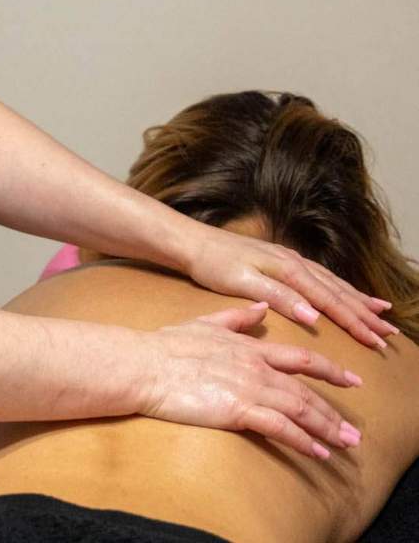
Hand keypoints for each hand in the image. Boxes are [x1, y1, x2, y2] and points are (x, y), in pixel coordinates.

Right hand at [140, 303, 362, 457]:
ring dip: (325, 428)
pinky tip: (317, 452)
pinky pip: (279, 427)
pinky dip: (302, 440)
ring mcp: (249, 387)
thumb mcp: (205, 323)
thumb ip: (237, 317)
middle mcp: (256, 366)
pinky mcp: (238, 409)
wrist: (145, 364)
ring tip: (344, 445)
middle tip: (355, 432)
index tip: (351, 380)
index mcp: (249, 347)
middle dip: (333, 412)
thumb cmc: (167, 346)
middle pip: (305, 389)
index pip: (299, 358)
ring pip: (299, 408)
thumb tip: (261, 308)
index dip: (328, 369)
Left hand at [182, 223, 396, 347]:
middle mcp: (294, 262)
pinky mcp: (282, 261)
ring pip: (332, 283)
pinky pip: (319, 277)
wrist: (193, 241)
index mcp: (288, 270)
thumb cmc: (214, 263)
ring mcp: (289, 260)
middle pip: (337, 291)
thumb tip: (314, 317)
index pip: (329, 300)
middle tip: (389, 334)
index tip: (376, 341)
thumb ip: (279, 297)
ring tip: (381, 312)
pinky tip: (345, 293)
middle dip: (364, 313)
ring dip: (357, 299)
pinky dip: (338, 287)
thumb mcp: (242, 282)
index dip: (355, 322)